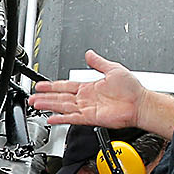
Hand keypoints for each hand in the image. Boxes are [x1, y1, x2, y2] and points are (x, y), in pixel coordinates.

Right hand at [31, 48, 145, 126]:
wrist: (140, 103)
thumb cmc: (131, 89)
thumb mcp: (113, 69)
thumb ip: (98, 62)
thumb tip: (89, 53)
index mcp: (89, 87)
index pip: (66, 85)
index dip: (52, 85)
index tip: (40, 85)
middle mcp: (86, 98)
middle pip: (60, 97)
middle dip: (45, 97)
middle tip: (32, 97)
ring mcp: (87, 109)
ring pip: (63, 107)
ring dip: (49, 106)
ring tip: (36, 105)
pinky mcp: (91, 118)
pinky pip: (72, 118)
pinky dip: (61, 119)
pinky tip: (51, 119)